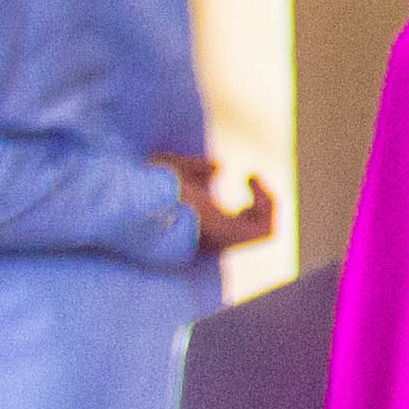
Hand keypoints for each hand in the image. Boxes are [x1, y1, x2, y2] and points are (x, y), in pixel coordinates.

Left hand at [152, 153, 278, 254]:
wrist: (140, 196)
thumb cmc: (148, 185)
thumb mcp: (173, 168)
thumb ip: (195, 168)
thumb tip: (217, 167)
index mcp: (200, 229)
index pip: (239, 226)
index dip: (254, 205)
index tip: (248, 178)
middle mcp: (213, 240)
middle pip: (254, 231)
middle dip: (265, 204)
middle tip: (252, 178)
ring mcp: (222, 241)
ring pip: (264, 231)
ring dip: (269, 203)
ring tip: (253, 179)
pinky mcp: (229, 237)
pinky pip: (265, 231)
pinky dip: (267, 205)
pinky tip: (251, 181)